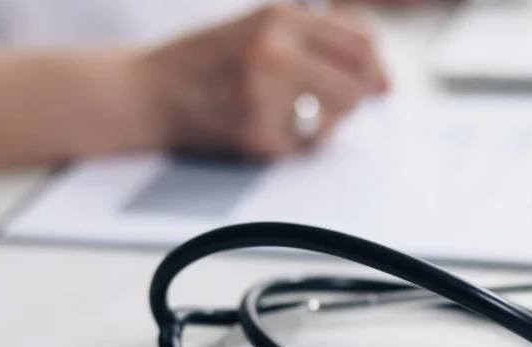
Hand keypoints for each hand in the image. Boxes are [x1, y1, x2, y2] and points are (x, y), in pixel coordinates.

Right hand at [136, 3, 389, 158]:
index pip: (359, 43)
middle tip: (343, 105)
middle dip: (356, 98)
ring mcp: (265, 96)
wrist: (149, 92)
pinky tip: (267, 127)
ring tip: (298, 113)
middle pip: (356, 84)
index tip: (382, 84)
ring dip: (327, 120)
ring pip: (335, 117)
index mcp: (279, 18)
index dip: (377, 67)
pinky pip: (304, 144)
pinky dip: (295, 140)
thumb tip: (375, 71)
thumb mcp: (258, 25)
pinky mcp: (256, 135)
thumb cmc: (207, 59)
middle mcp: (275, 53)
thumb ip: (314, 37)